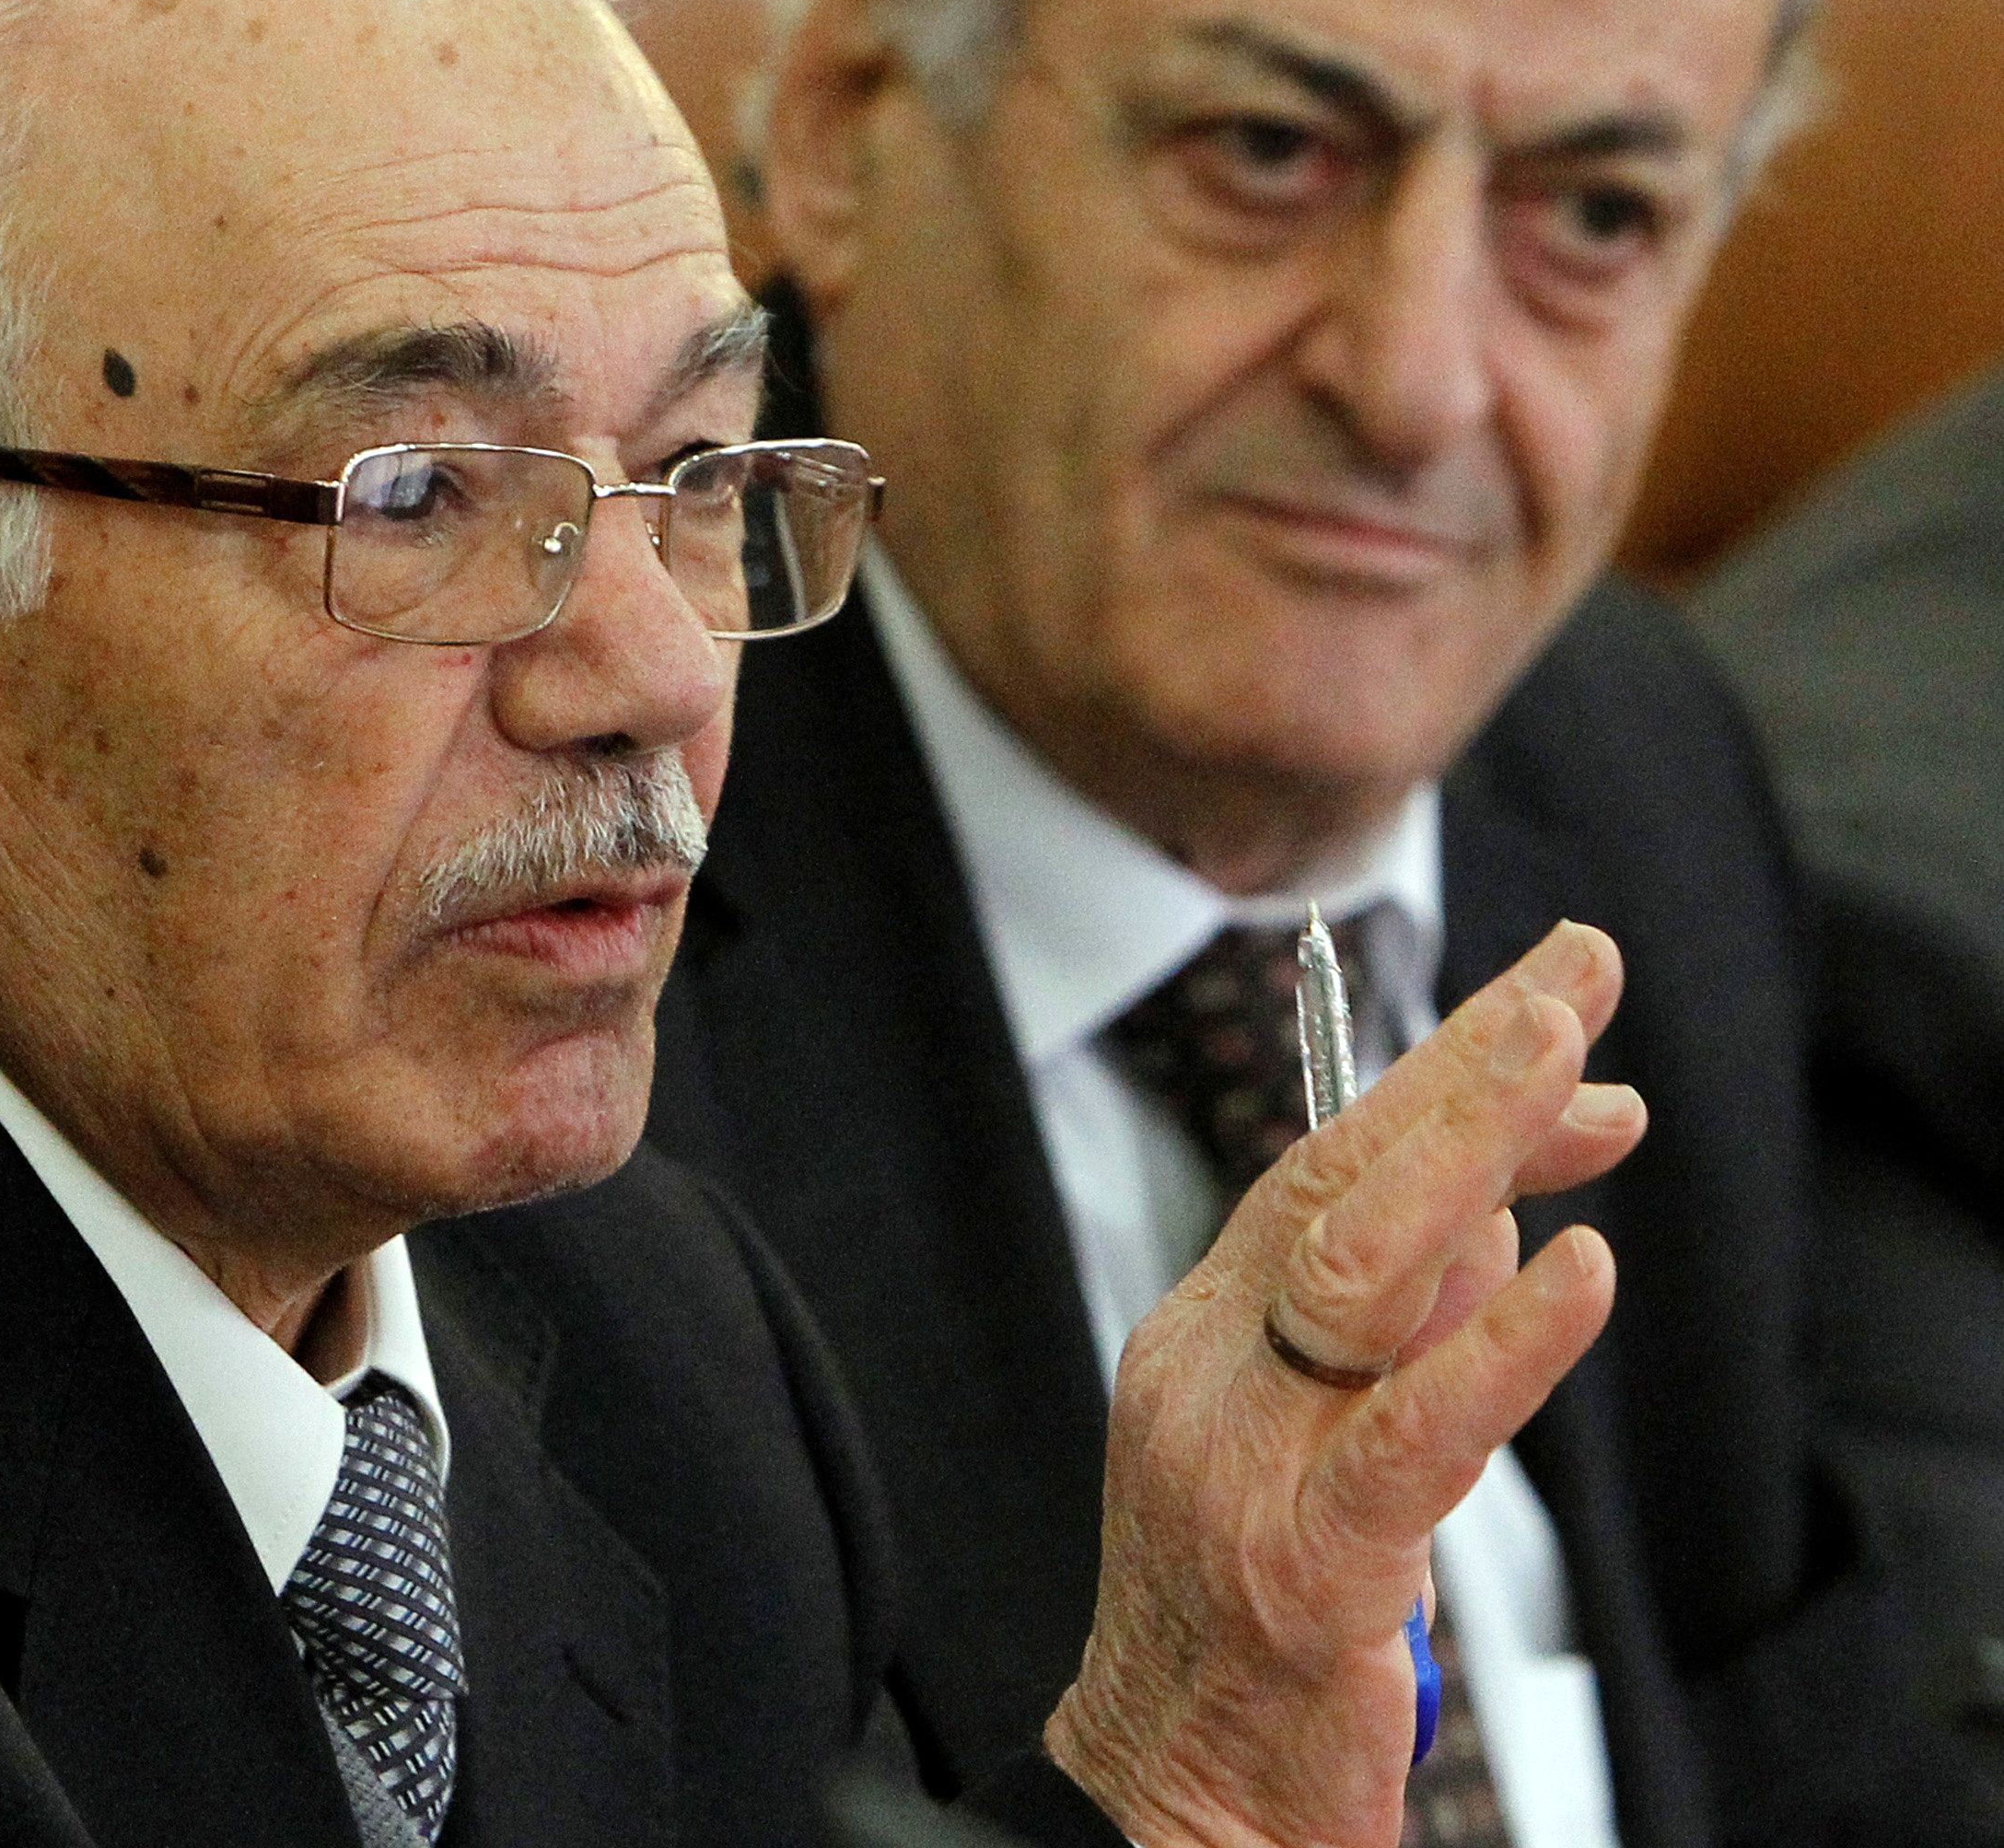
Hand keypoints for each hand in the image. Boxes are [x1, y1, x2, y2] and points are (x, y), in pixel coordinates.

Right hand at [1045, 921, 1646, 1847]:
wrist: (1164, 1798)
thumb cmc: (1246, 1632)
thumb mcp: (1319, 1443)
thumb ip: (1397, 1331)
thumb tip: (1500, 1210)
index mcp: (1204, 1337)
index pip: (1326, 1170)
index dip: (1448, 1084)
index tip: (1559, 1016)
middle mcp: (1208, 1373)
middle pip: (1331, 1181)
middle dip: (1462, 1065)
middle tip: (1573, 975)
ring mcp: (1241, 1461)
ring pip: (1352, 1272)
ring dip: (1469, 1150)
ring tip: (1576, 1067)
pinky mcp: (1301, 1564)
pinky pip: (1407, 1433)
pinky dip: (1500, 1346)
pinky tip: (1577, 1274)